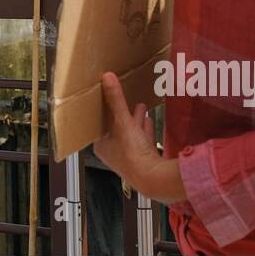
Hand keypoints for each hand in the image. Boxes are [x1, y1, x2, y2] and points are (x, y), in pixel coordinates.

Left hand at [92, 72, 185, 203]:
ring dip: (136, 120)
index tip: (107, 98)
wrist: (152, 177)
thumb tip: (107, 78)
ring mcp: (130, 158)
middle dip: (122, 113)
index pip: (101, 124)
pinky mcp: (144, 160)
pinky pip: (143, 140)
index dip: (105, 111)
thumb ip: (116, 99)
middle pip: (117, 128)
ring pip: (131, 134)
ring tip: (141, 107)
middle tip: (124, 100)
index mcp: (102, 146)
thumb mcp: (122, 121)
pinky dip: (145, 129)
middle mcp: (114, 154)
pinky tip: (150, 121)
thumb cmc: (132, 154)